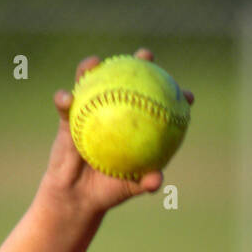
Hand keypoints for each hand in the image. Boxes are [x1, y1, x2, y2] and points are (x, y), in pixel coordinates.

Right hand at [38, 49, 193, 213]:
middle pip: (127, 80)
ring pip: (92, 83)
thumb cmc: (108, 191)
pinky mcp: (68, 117)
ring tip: (96, 62)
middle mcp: (114, 112)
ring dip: (91, 68)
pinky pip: (64, 105)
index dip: (173, 96)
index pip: (156, 105)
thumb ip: (145, 182)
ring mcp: (91, 111)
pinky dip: (64, 99)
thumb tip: (158, 179)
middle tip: (147, 55)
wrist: (78, 196)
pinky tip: (66, 98)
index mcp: (134, 127)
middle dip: (139, 63)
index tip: (188, 95)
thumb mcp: (129, 188)